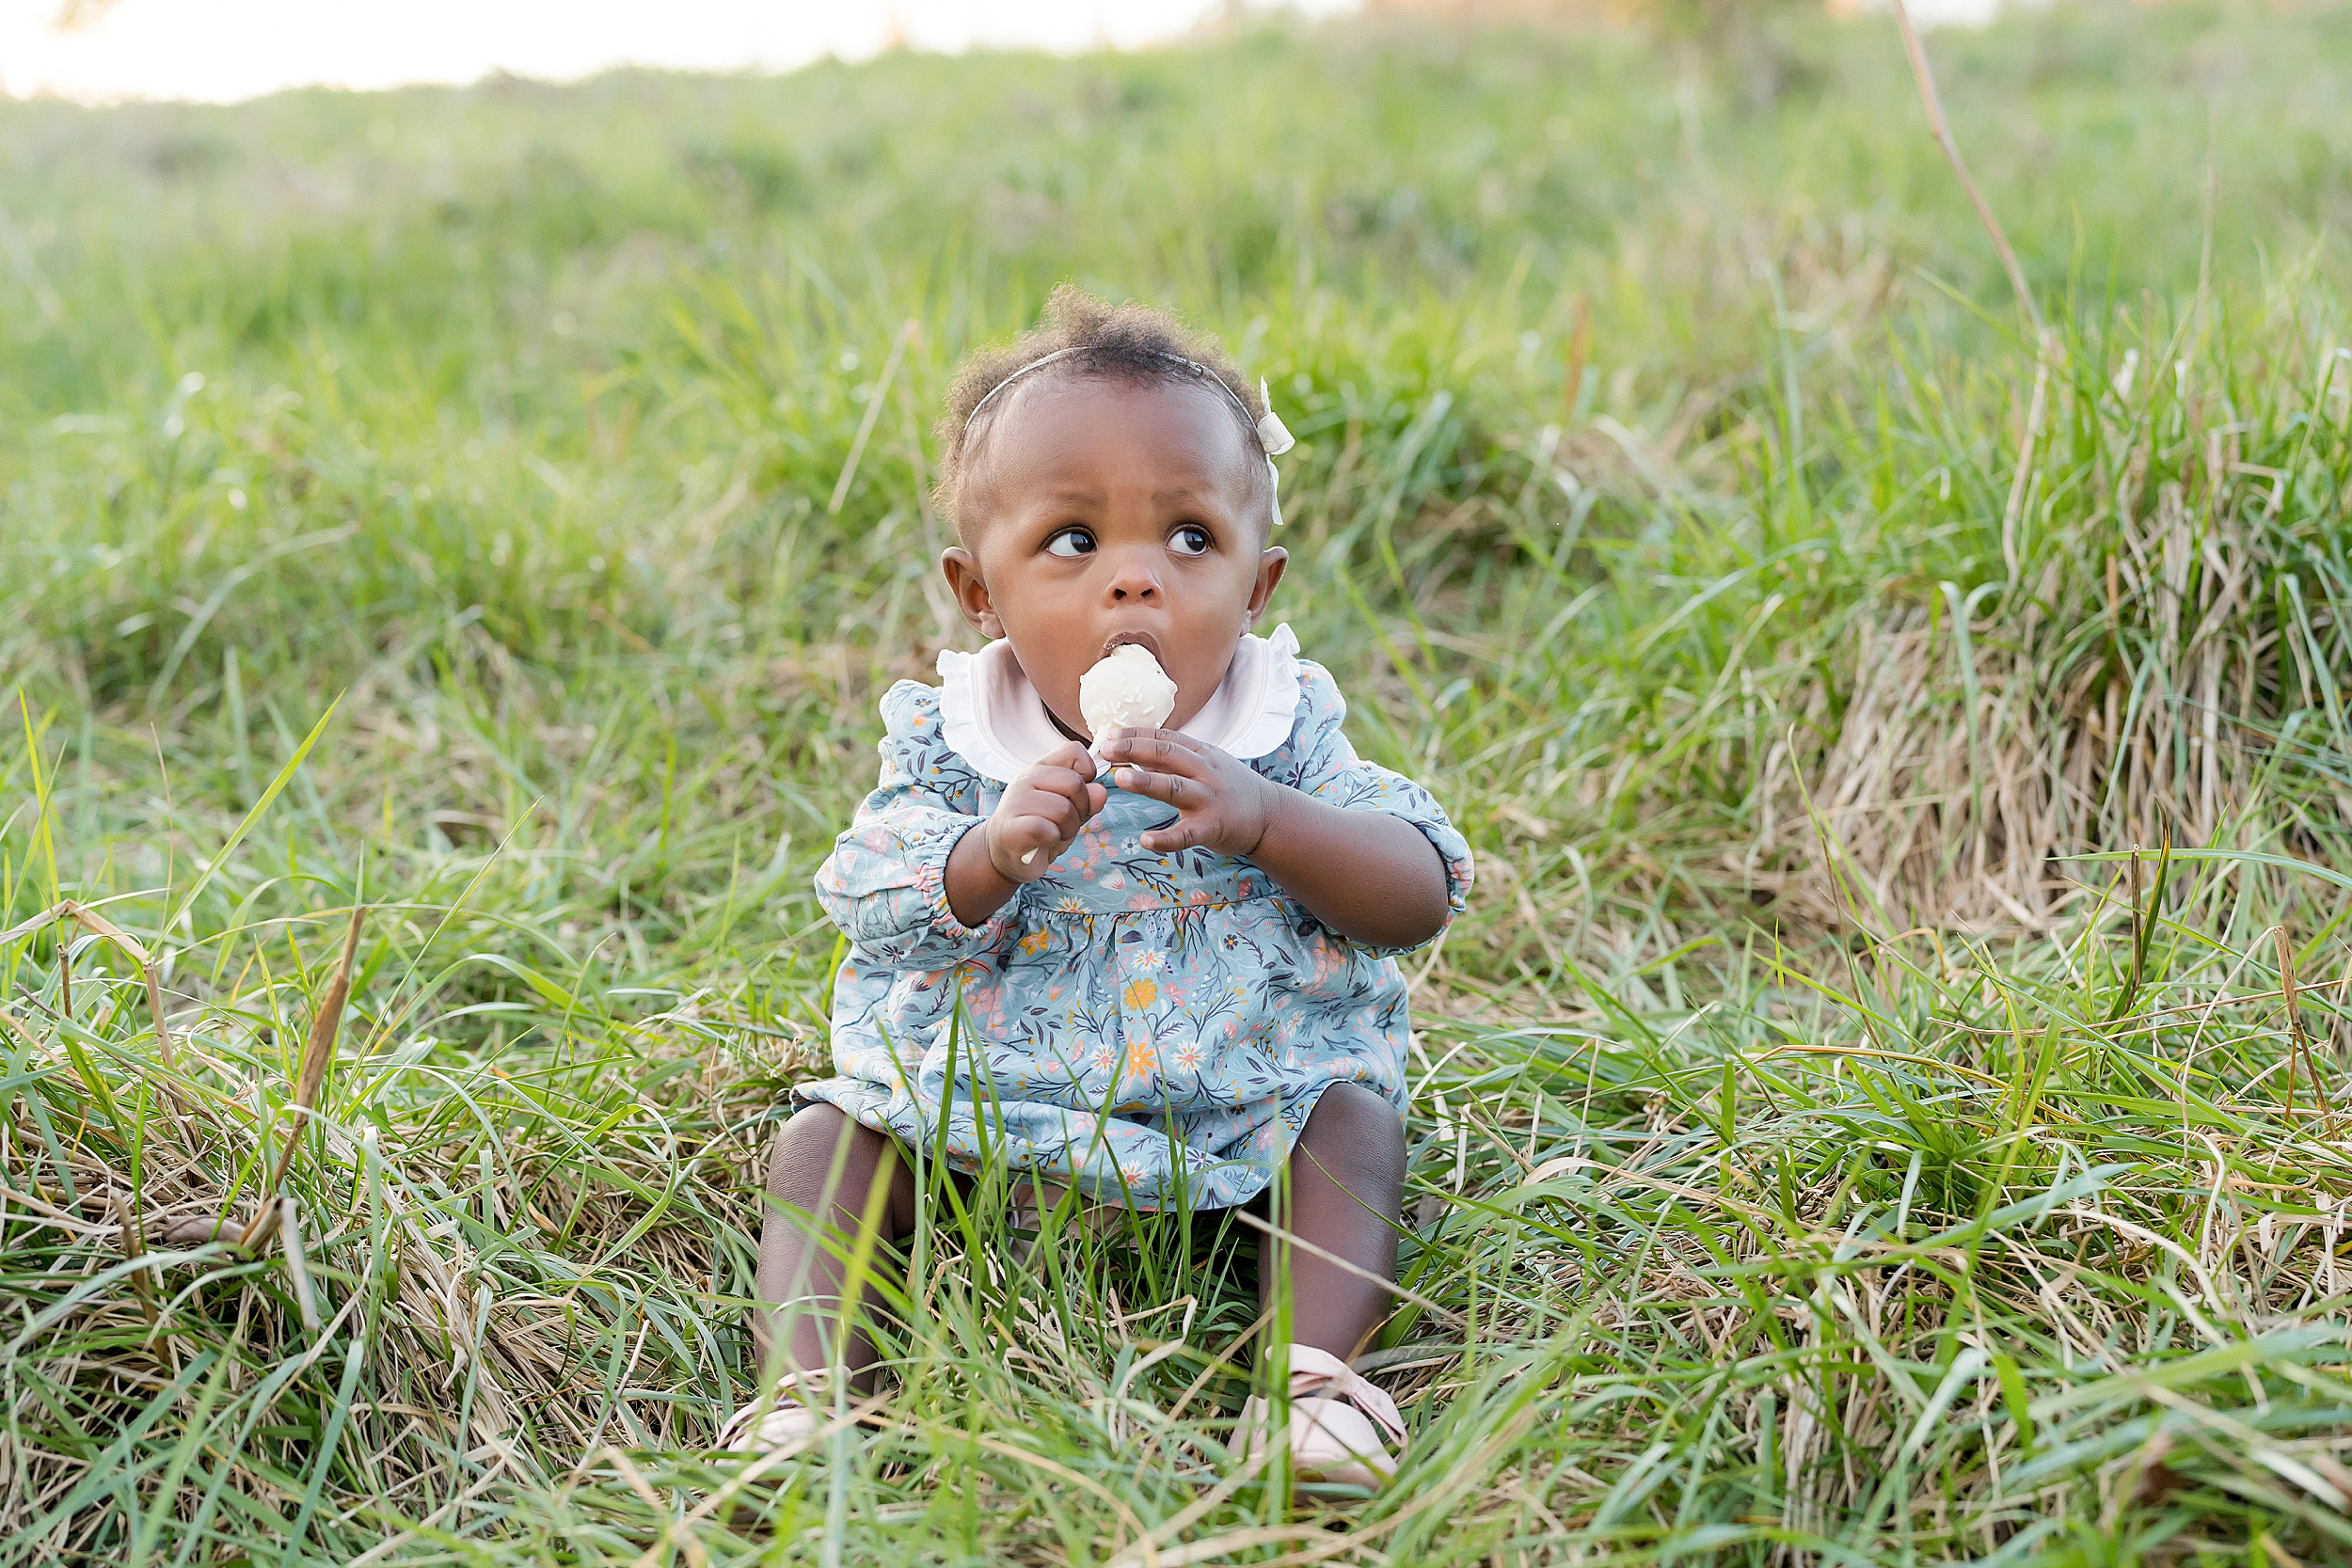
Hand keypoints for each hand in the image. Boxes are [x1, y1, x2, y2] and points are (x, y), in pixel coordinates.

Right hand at [986, 741, 1106, 880]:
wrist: (1006, 853)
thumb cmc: (1041, 827)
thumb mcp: (1071, 809)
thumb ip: (1086, 798)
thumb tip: (1100, 792)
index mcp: (1041, 768)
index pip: (1074, 751)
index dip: (1087, 774)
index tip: (1078, 795)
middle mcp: (1026, 779)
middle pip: (1074, 783)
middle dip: (1081, 809)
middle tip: (1067, 822)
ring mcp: (1015, 802)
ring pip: (1064, 810)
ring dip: (1068, 829)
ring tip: (1054, 834)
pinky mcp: (1011, 828)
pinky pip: (1046, 829)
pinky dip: (1053, 839)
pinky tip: (1044, 841)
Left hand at [1096, 729, 1278, 856]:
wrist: (1269, 815)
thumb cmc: (1230, 788)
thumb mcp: (1206, 764)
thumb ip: (1173, 759)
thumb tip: (1133, 750)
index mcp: (1201, 754)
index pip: (1165, 738)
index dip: (1137, 735)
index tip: (1110, 735)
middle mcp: (1205, 772)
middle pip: (1167, 755)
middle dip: (1134, 749)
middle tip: (1106, 750)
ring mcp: (1209, 799)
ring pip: (1174, 787)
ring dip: (1146, 781)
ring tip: (1120, 777)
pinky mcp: (1212, 827)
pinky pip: (1186, 834)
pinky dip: (1165, 838)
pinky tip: (1145, 840)